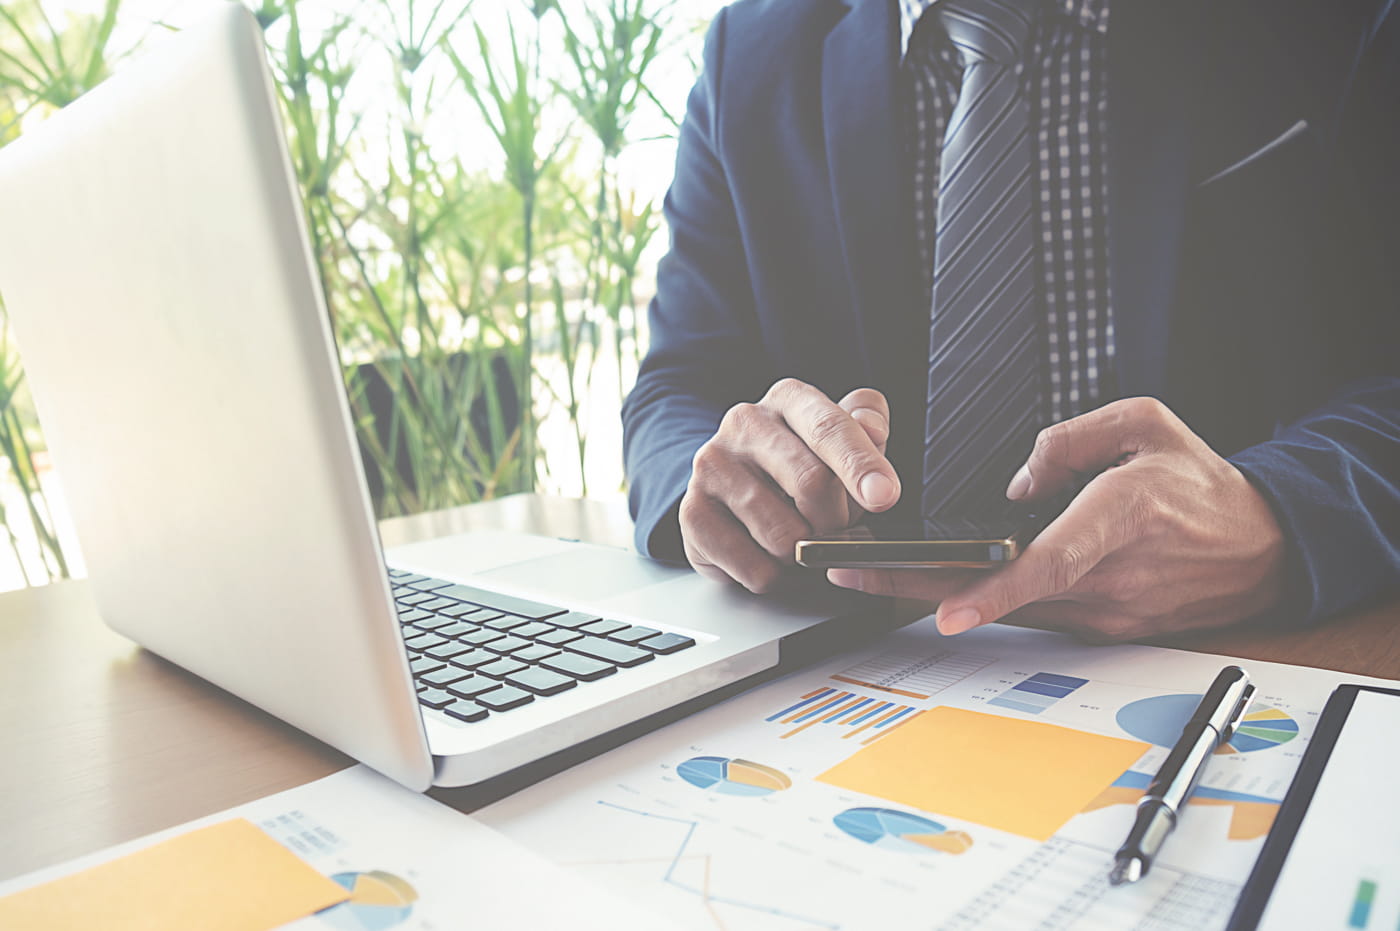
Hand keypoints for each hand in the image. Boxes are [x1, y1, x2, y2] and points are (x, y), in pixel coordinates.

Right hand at [680, 378, 900, 592]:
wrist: (735, 495)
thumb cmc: (801, 468)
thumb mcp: (843, 442)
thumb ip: (866, 425)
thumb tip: (872, 427)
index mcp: (788, 398)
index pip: (829, 427)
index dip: (861, 465)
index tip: (884, 496)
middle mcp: (744, 422)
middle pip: (810, 482)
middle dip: (836, 520)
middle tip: (835, 528)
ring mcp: (711, 466)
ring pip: (783, 534)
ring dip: (804, 553)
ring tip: (797, 538)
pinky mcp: (692, 513)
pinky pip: (755, 567)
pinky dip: (775, 575)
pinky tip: (767, 554)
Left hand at [828, 398, 1286, 640]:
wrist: (1260, 548)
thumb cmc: (1199, 482)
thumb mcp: (1148, 424)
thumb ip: (1074, 438)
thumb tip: (1017, 482)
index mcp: (1120, 515)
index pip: (1049, 561)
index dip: (993, 590)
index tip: (944, 610)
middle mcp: (1109, 574)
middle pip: (1004, 590)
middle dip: (920, 584)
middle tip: (854, 572)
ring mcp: (1107, 610)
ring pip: (1011, 608)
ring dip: (941, 592)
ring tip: (873, 572)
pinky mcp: (1104, 627)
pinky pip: (1035, 613)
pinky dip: (987, 601)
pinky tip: (938, 585)